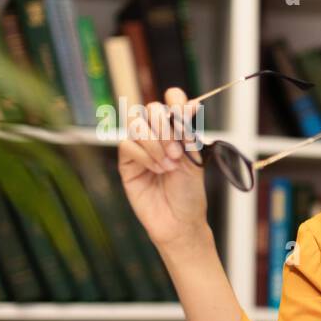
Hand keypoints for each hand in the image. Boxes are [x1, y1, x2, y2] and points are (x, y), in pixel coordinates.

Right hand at [118, 87, 209, 251]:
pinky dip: (144, 155)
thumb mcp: (193, 160)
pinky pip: (127, 144)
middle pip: (150, 109)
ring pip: (135, 124)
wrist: (179, 221)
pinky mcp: (127, 162)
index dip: (175, 99)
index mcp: (177, 131)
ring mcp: (140, 147)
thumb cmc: (190, 193)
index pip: (171, 101)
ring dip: (154, 142)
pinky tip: (158, 170)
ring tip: (169, 164)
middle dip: (164, 126)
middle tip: (177, 152)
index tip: (183, 111)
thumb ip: (186, 133)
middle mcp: (158, 135)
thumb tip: (191, 104)